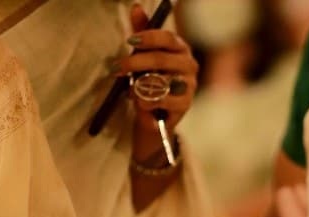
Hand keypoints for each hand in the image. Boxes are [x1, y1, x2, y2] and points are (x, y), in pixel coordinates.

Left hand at [120, 4, 197, 146]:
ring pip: (161, 80)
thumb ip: (142, 31)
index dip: (148, 37)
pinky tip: (140, 102)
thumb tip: (136, 7)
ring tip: (129, 90)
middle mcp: (189, 64)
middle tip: (118, 68)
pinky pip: (162, 100)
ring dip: (140, 85)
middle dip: (136, 62)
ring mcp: (190, 85)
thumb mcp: (145, 54)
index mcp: (181, 48)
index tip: (130, 40)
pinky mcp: (186, 104)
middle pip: (161, 59)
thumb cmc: (152, 79)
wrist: (157, 114)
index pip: (167, 37)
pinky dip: (147, 101)